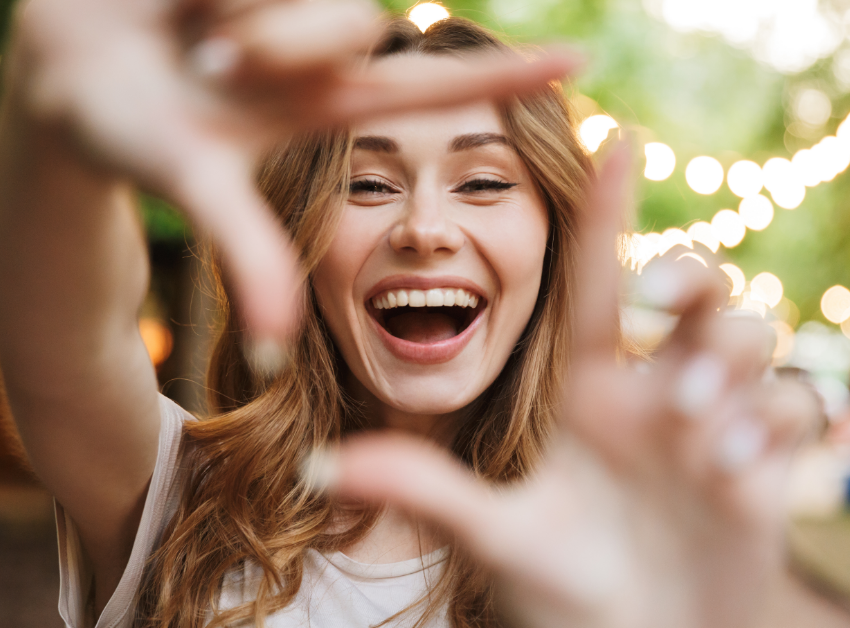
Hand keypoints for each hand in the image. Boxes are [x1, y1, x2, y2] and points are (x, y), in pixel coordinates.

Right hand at [7, 0, 579, 347]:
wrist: (55, 69)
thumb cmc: (115, 131)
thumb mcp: (189, 182)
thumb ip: (245, 251)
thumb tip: (274, 349)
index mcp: (322, 107)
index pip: (431, 93)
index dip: (505, 80)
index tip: (582, 61)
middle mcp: (316, 51)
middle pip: (351, 23)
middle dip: (279, 39)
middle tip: (207, 59)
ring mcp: (287, 5)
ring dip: (234, 9)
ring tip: (184, 31)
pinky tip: (179, 1)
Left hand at [320, 145, 817, 627]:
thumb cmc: (564, 594)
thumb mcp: (495, 536)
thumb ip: (424, 491)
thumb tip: (322, 466)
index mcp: (587, 392)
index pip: (594, 284)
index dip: (605, 211)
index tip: (611, 135)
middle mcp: (651, 394)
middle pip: (695, 290)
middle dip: (691, 280)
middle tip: (661, 306)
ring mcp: (711, 424)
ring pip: (748, 339)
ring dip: (728, 369)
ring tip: (694, 436)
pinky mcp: (762, 463)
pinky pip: (791, 408)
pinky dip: (770, 427)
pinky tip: (734, 473)